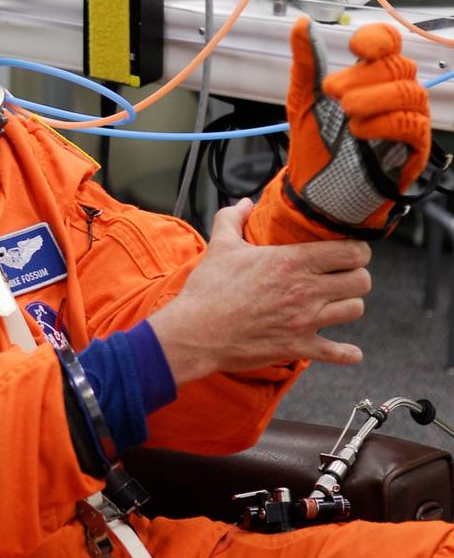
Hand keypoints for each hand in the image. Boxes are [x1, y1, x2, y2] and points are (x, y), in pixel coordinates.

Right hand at [149, 199, 371, 382]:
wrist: (196, 332)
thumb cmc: (208, 289)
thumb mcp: (221, 246)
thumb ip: (233, 218)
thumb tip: (244, 204)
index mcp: (291, 261)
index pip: (351, 251)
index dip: (357, 249)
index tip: (348, 250)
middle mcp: (305, 290)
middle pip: (361, 281)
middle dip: (356, 276)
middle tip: (344, 275)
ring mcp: (304, 321)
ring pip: (354, 310)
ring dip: (348, 305)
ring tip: (336, 302)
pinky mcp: (297, 347)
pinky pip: (336, 352)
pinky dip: (346, 353)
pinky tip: (350, 352)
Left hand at [247, 17, 430, 244]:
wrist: (314, 191)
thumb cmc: (314, 143)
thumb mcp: (302, 99)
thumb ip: (305, 62)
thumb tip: (301, 23)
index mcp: (371, 76)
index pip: (390, 44)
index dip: (378, 38)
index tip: (354, 45)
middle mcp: (394, 94)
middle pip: (398, 67)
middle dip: (364, 75)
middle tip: (332, 91)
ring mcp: (407, 120)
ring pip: (410, 93)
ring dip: (375, 97)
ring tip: (345, 110)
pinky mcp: (414, 149)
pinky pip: (412, 126)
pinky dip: (385, 123)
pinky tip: (359, 129)